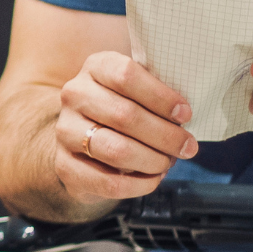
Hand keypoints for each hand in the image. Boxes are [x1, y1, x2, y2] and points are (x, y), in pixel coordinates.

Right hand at [54, 52, 198, 203]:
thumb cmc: (123, 109)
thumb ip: (156, 94)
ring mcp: (65, 130)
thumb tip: (184, 117)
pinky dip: (138, 184)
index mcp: (96, 66)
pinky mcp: (64, 165)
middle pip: (124, 115)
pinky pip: (107, 182)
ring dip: (152, 160)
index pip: (126, 75)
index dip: (160, 97)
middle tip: (188, 147)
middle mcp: (75, 94)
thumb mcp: (137, 90)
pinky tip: (153, 179)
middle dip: (165, 135)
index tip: (185, 114)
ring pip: (116, 150)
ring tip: (168, 162)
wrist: (84, 138)